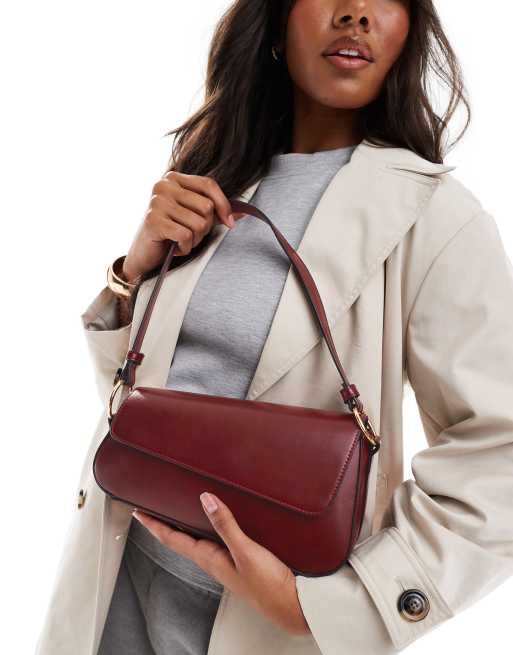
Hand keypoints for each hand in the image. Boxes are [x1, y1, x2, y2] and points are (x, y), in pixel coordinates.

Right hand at [122, 172, 245, 280]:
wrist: (144, 255)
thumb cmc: (171, 234)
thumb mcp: (194, 217)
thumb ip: (216, 212)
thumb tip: (244, 212)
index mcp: (174, 178)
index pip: (209, 184)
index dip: (224, 204)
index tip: (230, 223)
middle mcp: (164, 185)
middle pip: (206, 206)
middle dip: (205, 228)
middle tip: (190, 235)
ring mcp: (157, 202)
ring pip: (198, 223)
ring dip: (195, 240)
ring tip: (181, 242)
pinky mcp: (153, 220)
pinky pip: (186, 235)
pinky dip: (185, 248)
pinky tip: (175, 248)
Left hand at [132, 493, 310, 635]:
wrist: (291, 606)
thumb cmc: (269, 586)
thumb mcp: (245, 551)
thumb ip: (225, 525)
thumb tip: (205, 499)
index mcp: (209, 559)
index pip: (173, 539)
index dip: (154, 525)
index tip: (139, 513)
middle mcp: (213, 561)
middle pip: (180, 540)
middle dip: (163, 525)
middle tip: (151, 511)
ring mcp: (226, 563)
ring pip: (196, 542)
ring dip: (182, 528)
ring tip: (174, 514)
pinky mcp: (239, 562)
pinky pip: (214, 543)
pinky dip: (206, 530)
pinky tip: (213, 525)